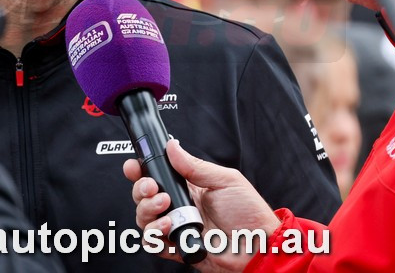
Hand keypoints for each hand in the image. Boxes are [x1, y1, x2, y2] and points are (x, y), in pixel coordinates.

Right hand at [124, 139, 281, 271]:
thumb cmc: (250, 214)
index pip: (156, 175)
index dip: (140, 170)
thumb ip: (194, 165)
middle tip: (152, 188)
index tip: (134, 167)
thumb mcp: (225, 180)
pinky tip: (168, 228)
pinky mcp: (177, 247)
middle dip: (141, 190)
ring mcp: (176, 226)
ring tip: (165, 208)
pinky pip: (152, 242)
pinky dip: (154, 234)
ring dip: (147, 210)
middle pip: (142, 195)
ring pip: (143, 217)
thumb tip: (172, 147)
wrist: (260, 248)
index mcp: (188, 186)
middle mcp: (178, 205)